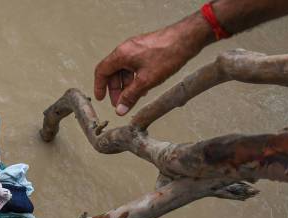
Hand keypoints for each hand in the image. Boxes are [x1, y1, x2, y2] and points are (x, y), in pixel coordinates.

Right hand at [94, 15, 209, 115]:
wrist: (187, 38)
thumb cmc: (167, 54)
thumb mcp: (146, 80)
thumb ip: (131, 96)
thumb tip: (120, 109)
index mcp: (121, 54)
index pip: (102, 71)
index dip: (99, 86)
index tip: (101, 99)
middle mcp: (126, 50)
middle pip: (113, 72)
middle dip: (116, 89)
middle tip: (120, 104)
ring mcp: (136, 49)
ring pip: (125, 70)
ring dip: (126, 85)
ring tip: (133, 98)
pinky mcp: (146, 50)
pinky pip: (134, 66)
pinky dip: (135, 78)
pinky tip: (143, 88)